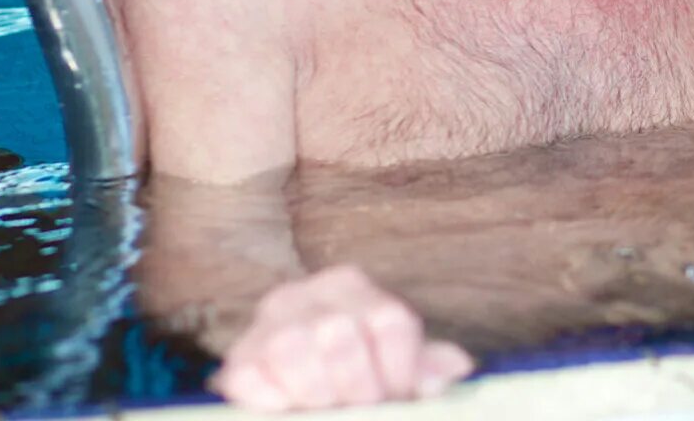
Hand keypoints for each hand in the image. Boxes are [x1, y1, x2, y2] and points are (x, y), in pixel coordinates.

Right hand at [211, 265, 473, 411]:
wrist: (297, 378)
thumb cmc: (355, 369)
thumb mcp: (396, 363)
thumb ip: (426, 364)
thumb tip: (457, 367)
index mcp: (351, 286)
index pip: (389, 321)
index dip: (400, 370)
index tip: (399, 396)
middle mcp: (305, 294)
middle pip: (339, 333)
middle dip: (357, 386)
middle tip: (361, 408)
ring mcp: (264, 324)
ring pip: (291, 347)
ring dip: (315, 392)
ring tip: (326, 408)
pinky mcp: (236, 361)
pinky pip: (249, 378)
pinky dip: (273, 401)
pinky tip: (290, 410)